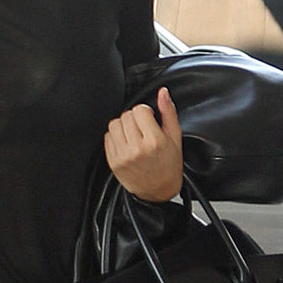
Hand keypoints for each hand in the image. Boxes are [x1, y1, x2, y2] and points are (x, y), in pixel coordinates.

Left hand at [105, 86, 182, 202]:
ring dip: (123, 125)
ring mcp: (123, 156)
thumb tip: (162, 92)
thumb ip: (168, 112)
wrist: (158, 190)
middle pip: (126, 115)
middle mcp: (137, 148)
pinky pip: (107, 137)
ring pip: (114, 124)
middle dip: (134, 118)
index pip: (139, 110)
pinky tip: (126, 143)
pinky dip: (116, 137)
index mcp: (154, 141)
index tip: (150, 120)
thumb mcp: (175, 137)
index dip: (145, 112)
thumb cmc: (169, 164)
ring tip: (134, 135)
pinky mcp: (113, 162)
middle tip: (142, 129)